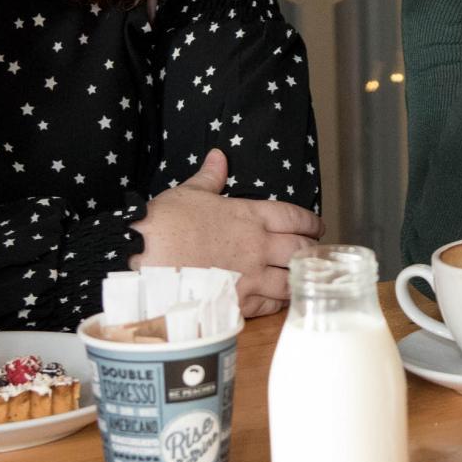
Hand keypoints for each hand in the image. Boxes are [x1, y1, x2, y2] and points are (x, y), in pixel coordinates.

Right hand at [133, 149, 322, 316]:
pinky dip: (279, 303)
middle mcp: (257, 246)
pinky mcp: (238, 301)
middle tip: (314, 252)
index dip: (311, 222)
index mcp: (250, 216)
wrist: (144, 257)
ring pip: (292, 280)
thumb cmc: (165, 222)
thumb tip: (219, 156)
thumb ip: (211, 177)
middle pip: (301, 250)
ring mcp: (250, 276)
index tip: (317, 227)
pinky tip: (280, 301)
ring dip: (300, 278)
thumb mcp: (190, 193)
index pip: (295, 217)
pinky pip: (270, 305)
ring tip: (304, 279)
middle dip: (311, 251)